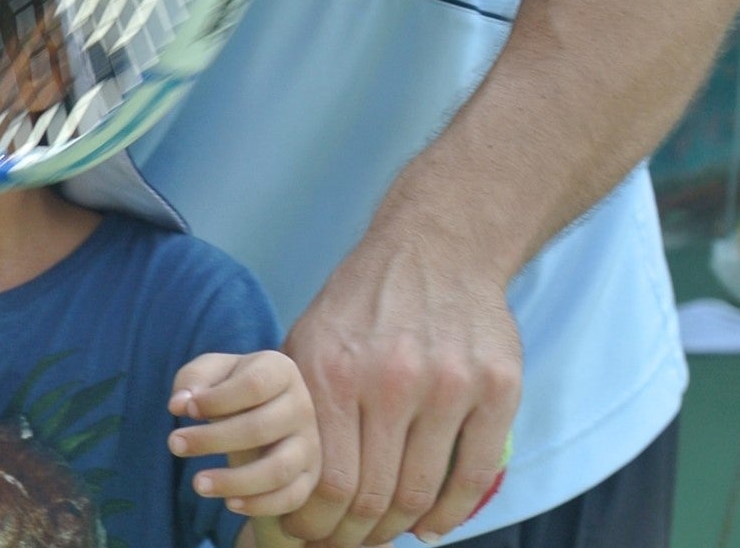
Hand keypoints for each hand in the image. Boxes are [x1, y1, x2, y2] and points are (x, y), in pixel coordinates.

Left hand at [170, 351, 319, 519]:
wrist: (264, 411)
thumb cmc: (231, 387)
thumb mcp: (211, 372)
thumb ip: (193, 380)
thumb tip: (179, 404)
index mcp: (280, 370)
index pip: (253, 385)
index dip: (216, 399)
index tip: (186, 410)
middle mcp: (302, 406)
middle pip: (260, 428)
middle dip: (212, 439)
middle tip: (174, 445)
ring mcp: (309, 443)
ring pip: (278, 469)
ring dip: (235, 481)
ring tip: (197, 484)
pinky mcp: (309, 475)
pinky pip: (290, 497)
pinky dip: (260, 504)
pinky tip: (229, 503)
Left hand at [278, 238, 519, 545]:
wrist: (436, 248)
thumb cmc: (362, 304)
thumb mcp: (308, 339)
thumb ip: (296, 405)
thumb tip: (270, 476)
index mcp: (333, 370)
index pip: (326, 480)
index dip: (317, 522)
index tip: (310, 536)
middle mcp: (389, 380)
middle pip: (373, 495)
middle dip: (354, 535)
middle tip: (345, 545)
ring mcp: (448, 385)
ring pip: (421, 492)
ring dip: (398, 529)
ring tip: (383, 536)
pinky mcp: (497, 389)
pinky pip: (474, 475)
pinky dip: (450, 514)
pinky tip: (430, 525)